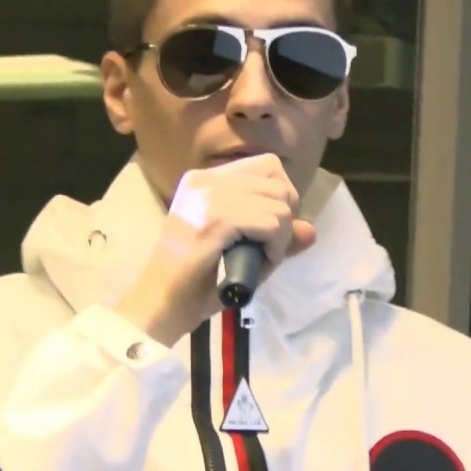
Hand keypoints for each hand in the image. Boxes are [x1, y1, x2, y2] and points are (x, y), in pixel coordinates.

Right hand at [113, 154, 315, 346]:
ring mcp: (208, 197)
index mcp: (205, 179)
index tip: (269, 228)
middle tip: (267, 249)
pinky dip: (275, 246)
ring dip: (281, 237)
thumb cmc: (193, 282)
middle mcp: (205, 180)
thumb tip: (310, 230)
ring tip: (262, 258)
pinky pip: (270, 224)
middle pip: (277, 182)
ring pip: (278, 203)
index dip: (281, 196)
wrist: (159, 304)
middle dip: (285, 218)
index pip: (267, 165)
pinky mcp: (215, 220)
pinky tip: (261, 262)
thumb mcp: (241, 251)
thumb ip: (275, 236)